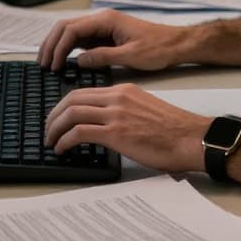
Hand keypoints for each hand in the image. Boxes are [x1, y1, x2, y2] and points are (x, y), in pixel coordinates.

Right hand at [39, 10, 188, 70]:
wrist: (177, 44)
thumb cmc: (159, 48)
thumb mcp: (131, 55)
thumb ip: (103, 57)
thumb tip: (79, 62)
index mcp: (107, 20)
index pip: (71, 30)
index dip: (58, 47)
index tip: (53, 66)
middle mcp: (102, 20)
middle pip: (65, 27)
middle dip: (51, 44)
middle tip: (42, 65)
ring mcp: (103, 28)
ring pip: (71, 33)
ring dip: (57, 46)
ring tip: (48, 64)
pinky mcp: (106, 37)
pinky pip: (81, 40)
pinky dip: (69, 50)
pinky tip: (63, 63)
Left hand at [44, 83, 209, 172]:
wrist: (191, 138)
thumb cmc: (174, 131)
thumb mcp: (145, 110)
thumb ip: (124, 112)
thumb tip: (106, 126)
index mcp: (124, 91)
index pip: (84, 92)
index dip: (65, 106)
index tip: (58, 119)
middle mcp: (117, 98)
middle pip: (72, 99)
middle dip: (54, 115)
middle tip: (48, 130)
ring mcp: (116, 114)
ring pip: (72, 114)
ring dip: (55, 128)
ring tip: (51, 141)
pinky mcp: (116, 133)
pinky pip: (79, 132)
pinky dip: (65, 141)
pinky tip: (62, 149)